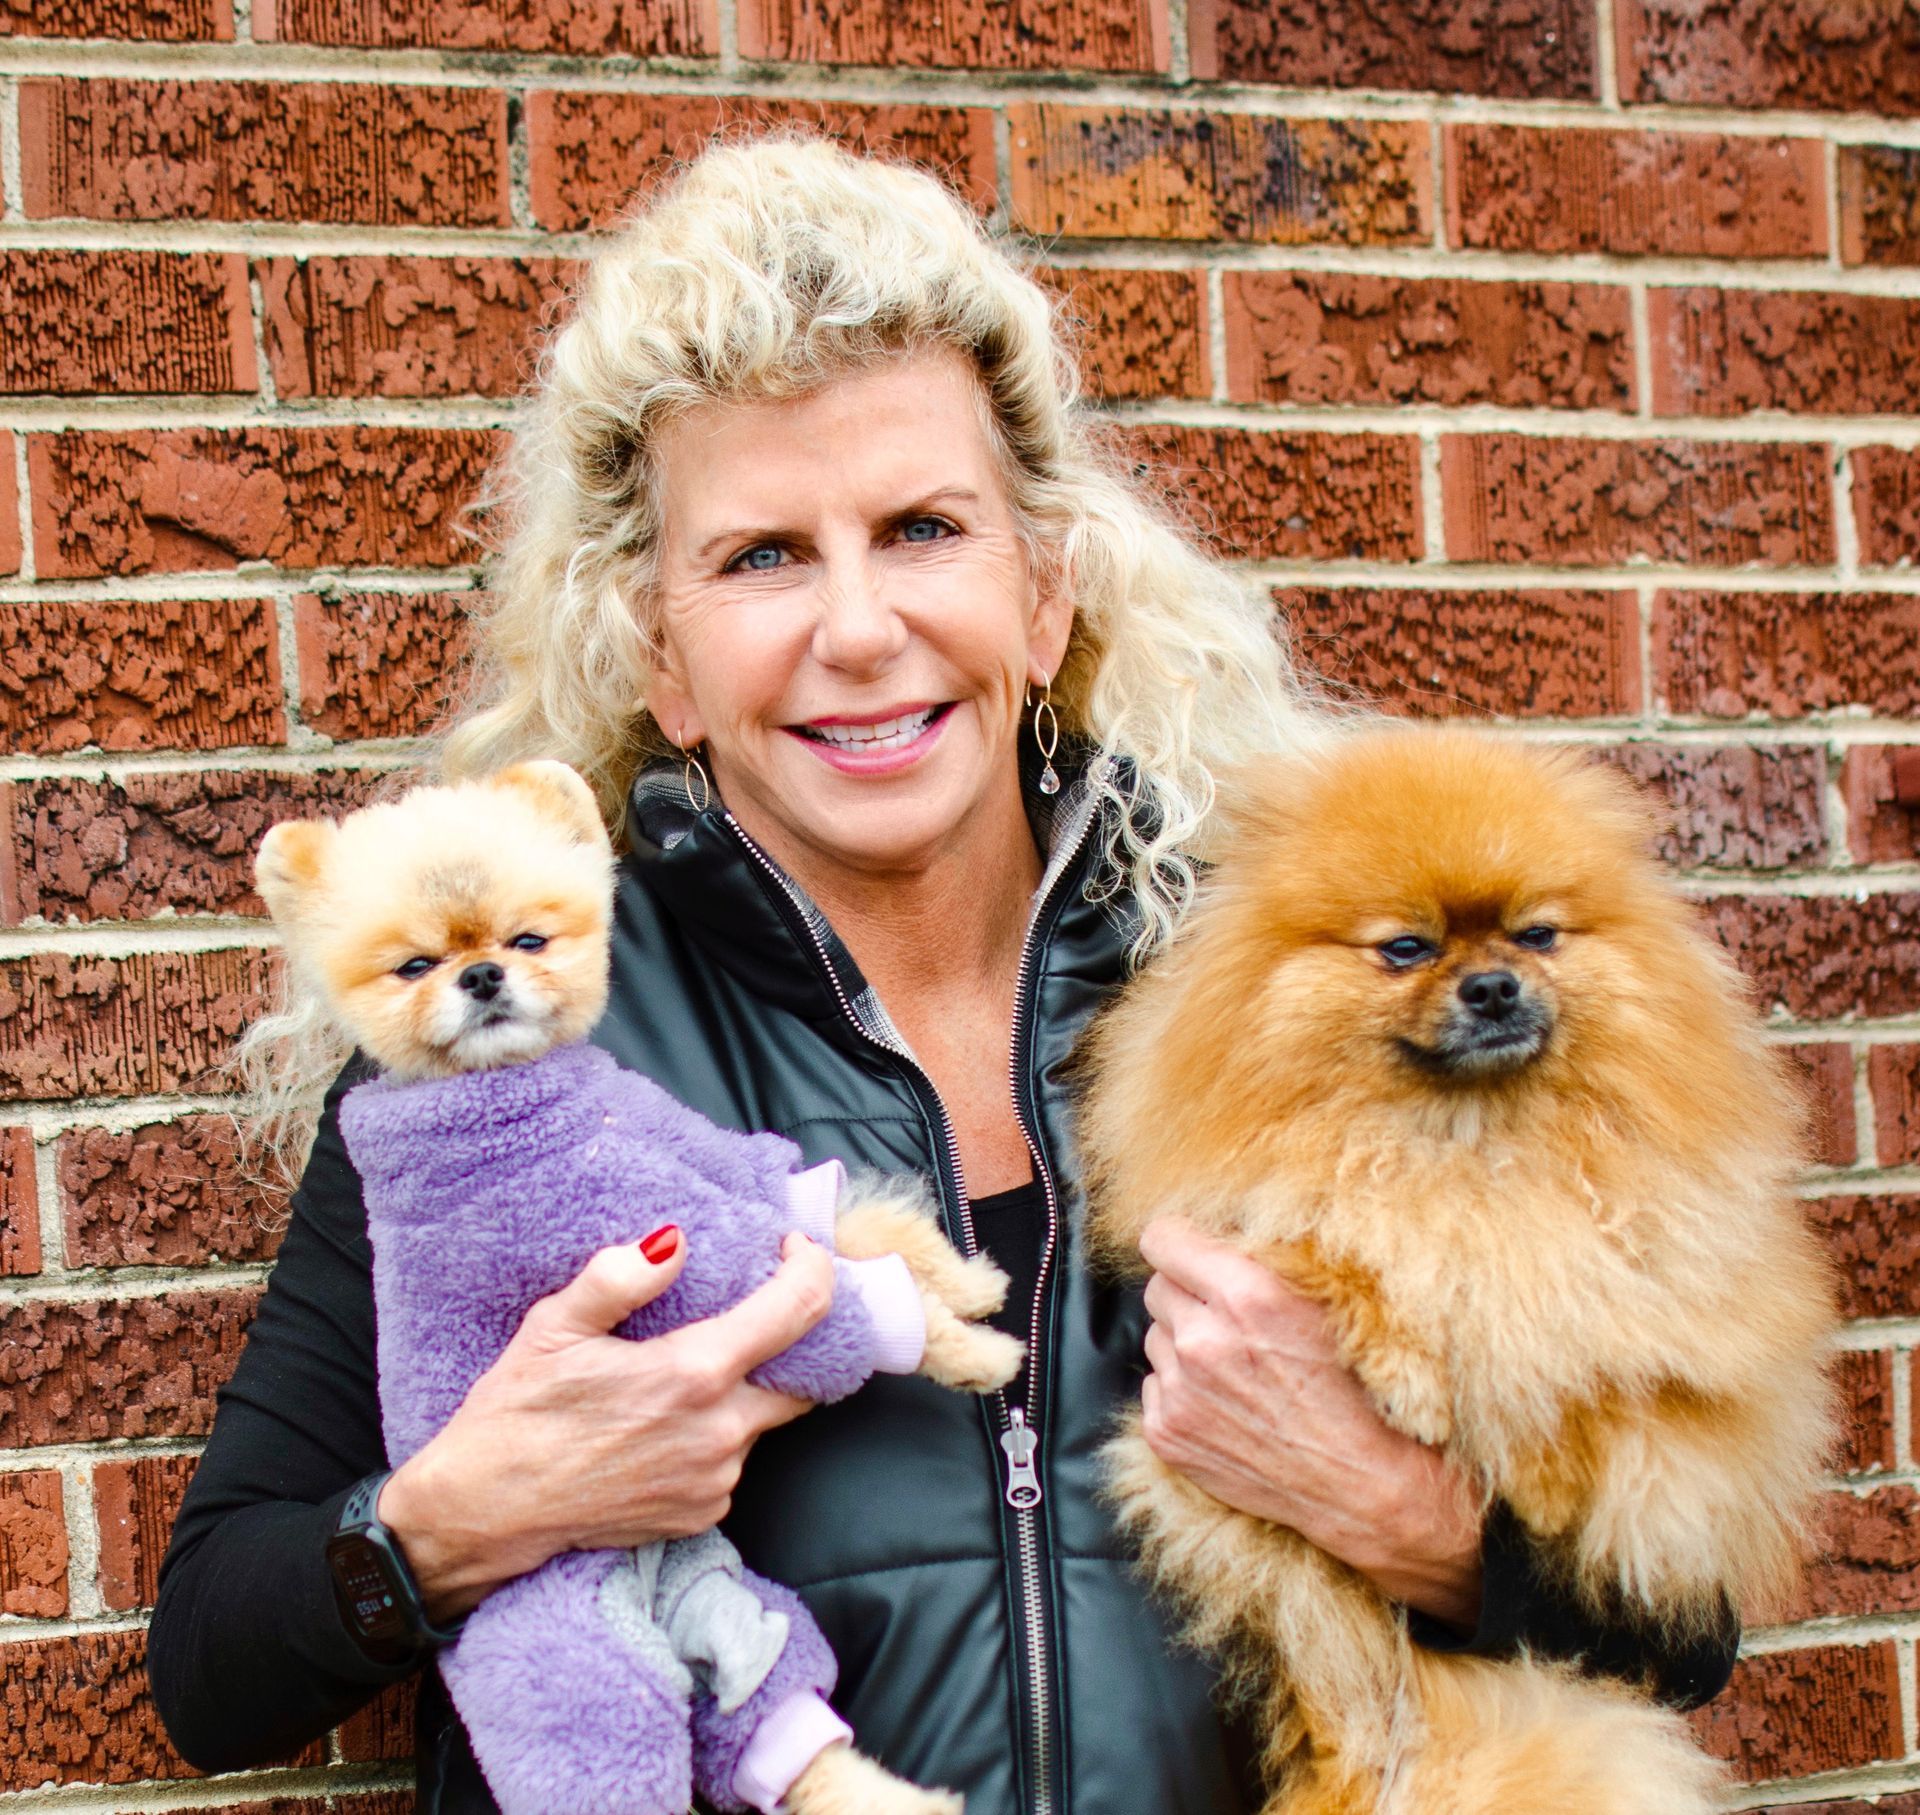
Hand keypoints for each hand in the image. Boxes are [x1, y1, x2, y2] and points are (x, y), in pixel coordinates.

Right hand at [379, 1228, 833, 1620]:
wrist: (482, 1514)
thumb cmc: (514, 1414)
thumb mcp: (554, 1326)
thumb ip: (619, 1277)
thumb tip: (674, 1241)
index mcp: (694, 1375)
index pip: (798, 1311)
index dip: (812, 1269)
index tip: (792, 1249)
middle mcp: (719, 1433)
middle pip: (802, 1377)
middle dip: (791, 1340)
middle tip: (754, 1310)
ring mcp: (715, 1481)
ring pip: (763, 1421)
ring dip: (744, 1391)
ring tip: (689, 1370)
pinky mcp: (701, 1514)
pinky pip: (732, 1463)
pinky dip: (716, 1435)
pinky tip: (666, 1423)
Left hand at [1138, 1217, 1484, 1631]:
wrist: (1358, 1483)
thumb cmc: (1353, 1389)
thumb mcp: (1321, 1304)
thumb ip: (1262, 1262)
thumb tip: (1217, 1232)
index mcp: (1246, 1294)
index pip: (1162, 1238)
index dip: (1177, 1242)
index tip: (1190, 1251)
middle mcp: (1204, 1338)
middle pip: (1157, 1286)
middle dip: (1186, 1294)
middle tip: (1226, 1317)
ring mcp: (1180, 1389)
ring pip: (1156, 1336)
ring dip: (1183, 1342)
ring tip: (1234, 1366)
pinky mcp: (1166, 1431)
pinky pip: (1155, 1385)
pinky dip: (1180, 1389)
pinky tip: (1225, 1403)